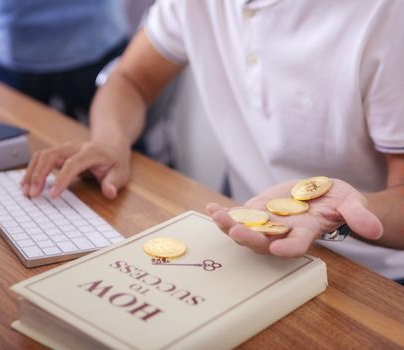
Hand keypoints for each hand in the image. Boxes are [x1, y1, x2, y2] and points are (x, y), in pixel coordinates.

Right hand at [21, 140, 130, 198]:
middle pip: (51, 156)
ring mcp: (64, 148)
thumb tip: (109, 193)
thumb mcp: (120, 173)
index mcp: (90, 152)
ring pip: (42, 155)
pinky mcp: (57, 153)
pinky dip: (31, 170)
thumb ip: (113, 183)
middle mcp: (74, 147)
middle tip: (32, 194)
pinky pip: (40, 158)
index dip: (61, 179)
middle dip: (39, 174)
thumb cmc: (114, 161)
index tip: (52, 195)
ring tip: (26, 191)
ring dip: (31, 173)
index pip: (72, 164)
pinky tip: (26, 184)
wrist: (110, 144)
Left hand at [206, 178, 382, 256]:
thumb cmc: (337, 201)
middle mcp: (282, 231)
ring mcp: (266, 222)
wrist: (319, 193)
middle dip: (250, 238)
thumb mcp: (351, 203)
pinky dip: (223, 213)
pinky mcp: (255, 211)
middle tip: (237, 232)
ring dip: (229, 225)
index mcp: (305, 233)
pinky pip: (236, 215)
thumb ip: (358, 215)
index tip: (279, 248)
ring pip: (245, 229)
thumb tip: (373, 228)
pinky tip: (210, 207)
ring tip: (216, 216)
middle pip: (263, 241)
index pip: (296, 245)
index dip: (288, 248)